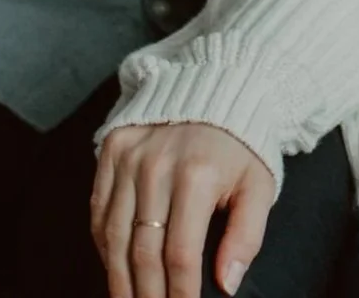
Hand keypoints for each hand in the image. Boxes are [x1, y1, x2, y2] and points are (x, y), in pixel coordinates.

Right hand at [91, 121, 275, 297]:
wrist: (219, 83)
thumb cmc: (241, 143)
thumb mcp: (259, 184)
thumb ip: (246, 235)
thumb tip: (227, 284)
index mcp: (197, 175)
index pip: (181, 254)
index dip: (179, 294)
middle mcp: (157, 164)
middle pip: (143, 251)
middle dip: (147, 294)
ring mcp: (130, 155)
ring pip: (113, 235)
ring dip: (119, 278)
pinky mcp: (113, 147)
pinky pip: (99, 208)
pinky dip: (103, 244)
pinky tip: (115, 265)